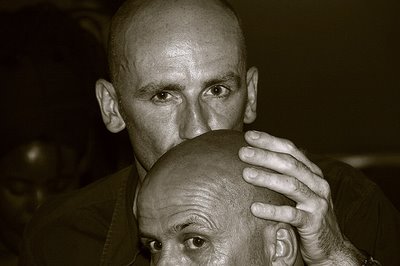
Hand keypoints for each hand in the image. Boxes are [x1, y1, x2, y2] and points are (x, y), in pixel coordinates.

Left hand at [239, 130, 363, 264]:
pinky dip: (272, 210)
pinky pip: (291, 215)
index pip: (291, 150)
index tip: (248, 136)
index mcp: (312, 173)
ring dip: (267, 178)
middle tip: (242, 152)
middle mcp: (318, 184)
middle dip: (265, 156)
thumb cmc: (306, 216)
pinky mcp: (314, 223)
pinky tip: (254, 208)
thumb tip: (253, 160)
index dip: (270, 141)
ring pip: (291, 185)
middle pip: (290, 164)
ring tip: (246, 174)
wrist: (331, 247)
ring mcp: (318, 203)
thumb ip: (283, 177)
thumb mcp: (298, 193)